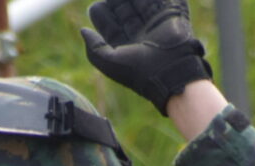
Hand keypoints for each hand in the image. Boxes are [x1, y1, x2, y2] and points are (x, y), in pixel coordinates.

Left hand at [80, 0, 212, 115]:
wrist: (171, 71)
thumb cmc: (139, 70)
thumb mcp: (109, 62)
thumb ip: (94, 48)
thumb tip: (83, 30)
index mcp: (125, 45)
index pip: (109, 24)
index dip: (100, 14)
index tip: (97, 8)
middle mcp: (139, 34)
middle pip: (123, 10)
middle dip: (115, 1)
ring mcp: (154, 24)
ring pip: (140, 2)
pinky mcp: (170, 16)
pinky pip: (161, 0)